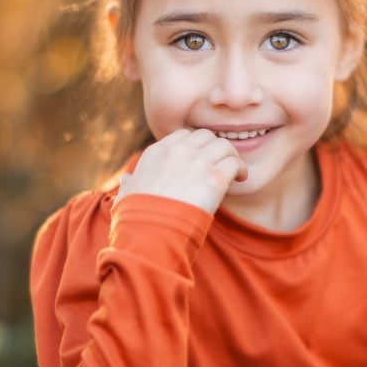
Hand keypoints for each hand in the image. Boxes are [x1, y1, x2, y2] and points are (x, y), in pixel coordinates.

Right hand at [115, 129, 247, 213]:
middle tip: (220, 162)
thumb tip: (126, 181)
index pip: (183, 135)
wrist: (152, 231)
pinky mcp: (215, 177)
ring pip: (223, 145)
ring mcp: (197, 162)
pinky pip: (234, 162)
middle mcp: (178, 151)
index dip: (196, 145)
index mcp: (157, 152)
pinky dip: (240, 169)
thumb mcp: (126, 195)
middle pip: (205, 136)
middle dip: (214, 148)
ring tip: (234, 170)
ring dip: (230, 156)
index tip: (202, 158)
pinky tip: (240, 178)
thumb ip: (128, 184)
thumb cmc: (137, 218)